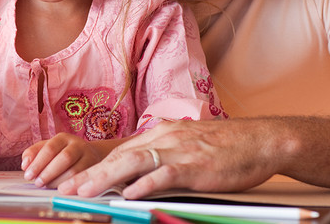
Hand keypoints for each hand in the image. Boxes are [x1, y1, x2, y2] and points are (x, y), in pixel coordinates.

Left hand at [21, 133, 118, 188]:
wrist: (89, 155)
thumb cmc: (61, 153)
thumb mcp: (47, 148)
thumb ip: (33, 153)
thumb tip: (25, 164)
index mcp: (63, 138)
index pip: (50, 148)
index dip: (38, 163)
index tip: (28, 175)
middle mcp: (78, 145)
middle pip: (64, 158)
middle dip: (48, 173)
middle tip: (37, 183)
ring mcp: (89, 157)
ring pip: (75, 171)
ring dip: (58, 182)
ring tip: (47, 186)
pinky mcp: (95, 170)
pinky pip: (83, 181)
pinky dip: (70, 187)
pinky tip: (60, 190)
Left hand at [56, 119, 281, 197]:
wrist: (263, 140)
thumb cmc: (230, 147)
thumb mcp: (190, 146)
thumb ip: (166, 156)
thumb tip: (142, 175)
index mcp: (163, 134)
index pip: (121, 151)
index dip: (95, 167)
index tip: (75, 180)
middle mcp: (166, 138)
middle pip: (119, 156)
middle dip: (89, 174)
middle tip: (66, 190)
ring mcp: (180, 150)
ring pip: (133, 163)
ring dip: (104, 179)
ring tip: (84, 192)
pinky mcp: (195, 165)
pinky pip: (164, 174)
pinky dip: (144, 184)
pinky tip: (129, 195)